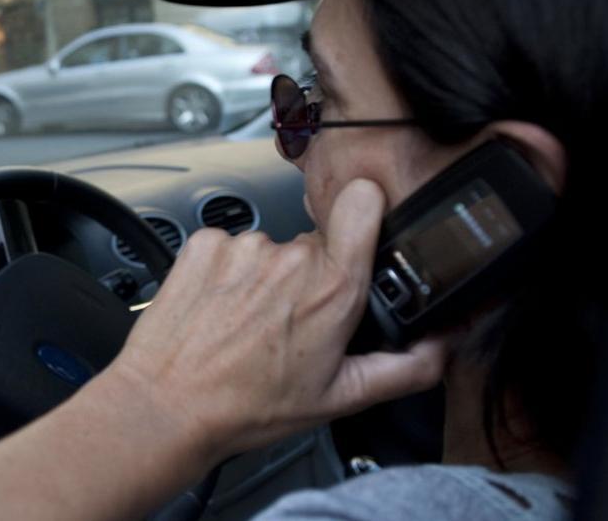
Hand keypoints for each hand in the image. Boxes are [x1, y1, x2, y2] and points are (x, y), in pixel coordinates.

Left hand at [105, 179, 450, 464]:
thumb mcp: (339, 398)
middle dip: (310, 278)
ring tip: (247, 324)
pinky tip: (220, 309)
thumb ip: (404, 367)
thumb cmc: (245, 406)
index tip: (362, 230)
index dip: (367, 210)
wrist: (167, 405)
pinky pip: (229, 247)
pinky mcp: (204, 245)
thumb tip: (440, 348)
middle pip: (316, 245)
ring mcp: (243, 248)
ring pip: (270, 249)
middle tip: (289, 324)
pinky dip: (226, 273)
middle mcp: (289, 258)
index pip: (365, 202)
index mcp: (332, 288)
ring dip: (264, 279)